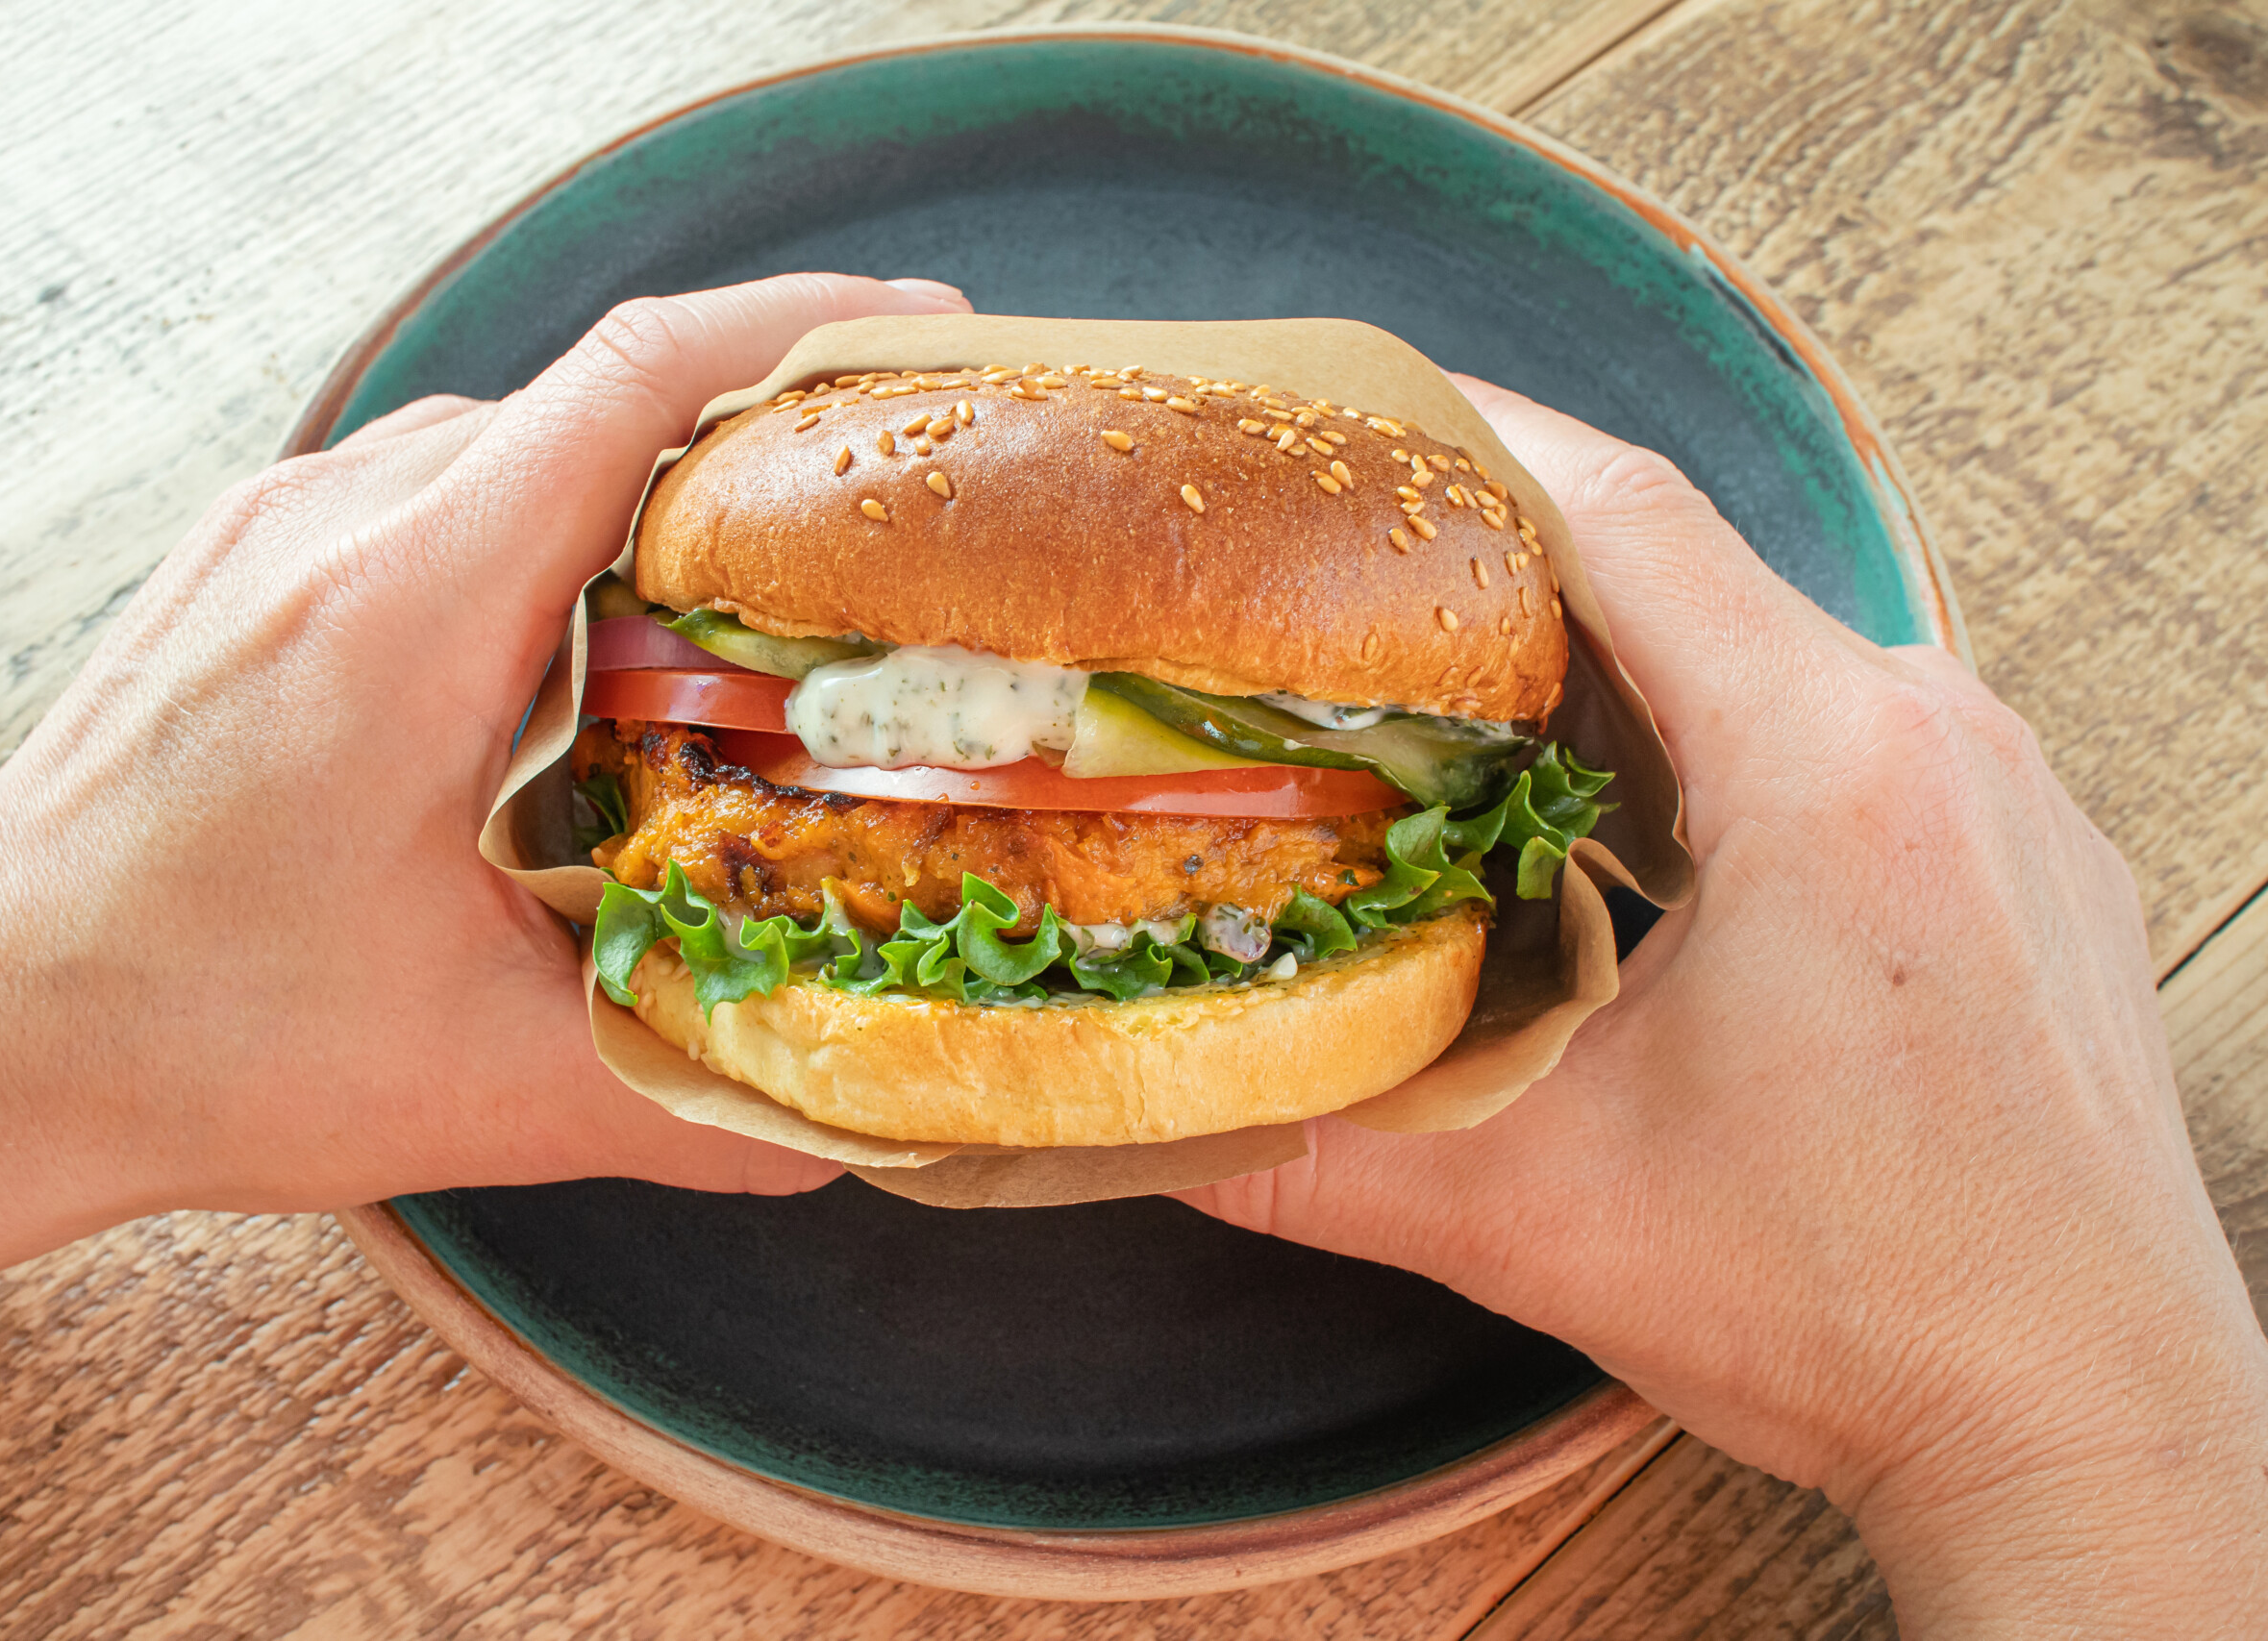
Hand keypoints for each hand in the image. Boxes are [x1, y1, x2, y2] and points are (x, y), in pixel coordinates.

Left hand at [0, 274, 969, 1349]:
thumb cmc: (197, 1039)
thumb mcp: (478, 1088)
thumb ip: (688, 1107)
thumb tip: (847, 1131)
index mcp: (407, 613)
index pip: (632, 383)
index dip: (801, 331)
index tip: (926, 338)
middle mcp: (339, 524)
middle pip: (596, 396)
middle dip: (762, 423)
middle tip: (889, 506)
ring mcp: (282, 521)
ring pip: (518, 435)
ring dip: (650, 481)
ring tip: (764, 577)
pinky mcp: (253, 553)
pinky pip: (441, 482)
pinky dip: (552, 518)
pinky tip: (603, 631)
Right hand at [1180, 380, 2267, 1632]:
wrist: (2091, 1425)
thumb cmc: (1865, 1308)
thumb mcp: (1539, 1217)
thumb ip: (1310, 1157)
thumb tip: (1145, 1125)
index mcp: (1824, 766)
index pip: (1625, 517)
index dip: (1477, 445)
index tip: (1363, 421)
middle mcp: (1938, 736)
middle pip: (1691, 577)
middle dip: (1518, 578)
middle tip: (1367, 598)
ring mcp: (2004, 791)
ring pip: (1771, 657)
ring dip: (1623, 673)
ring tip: (1476, 714)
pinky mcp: (2029, 858)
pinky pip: (1854, 733)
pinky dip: (1728, 744)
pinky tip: (1637, 828)